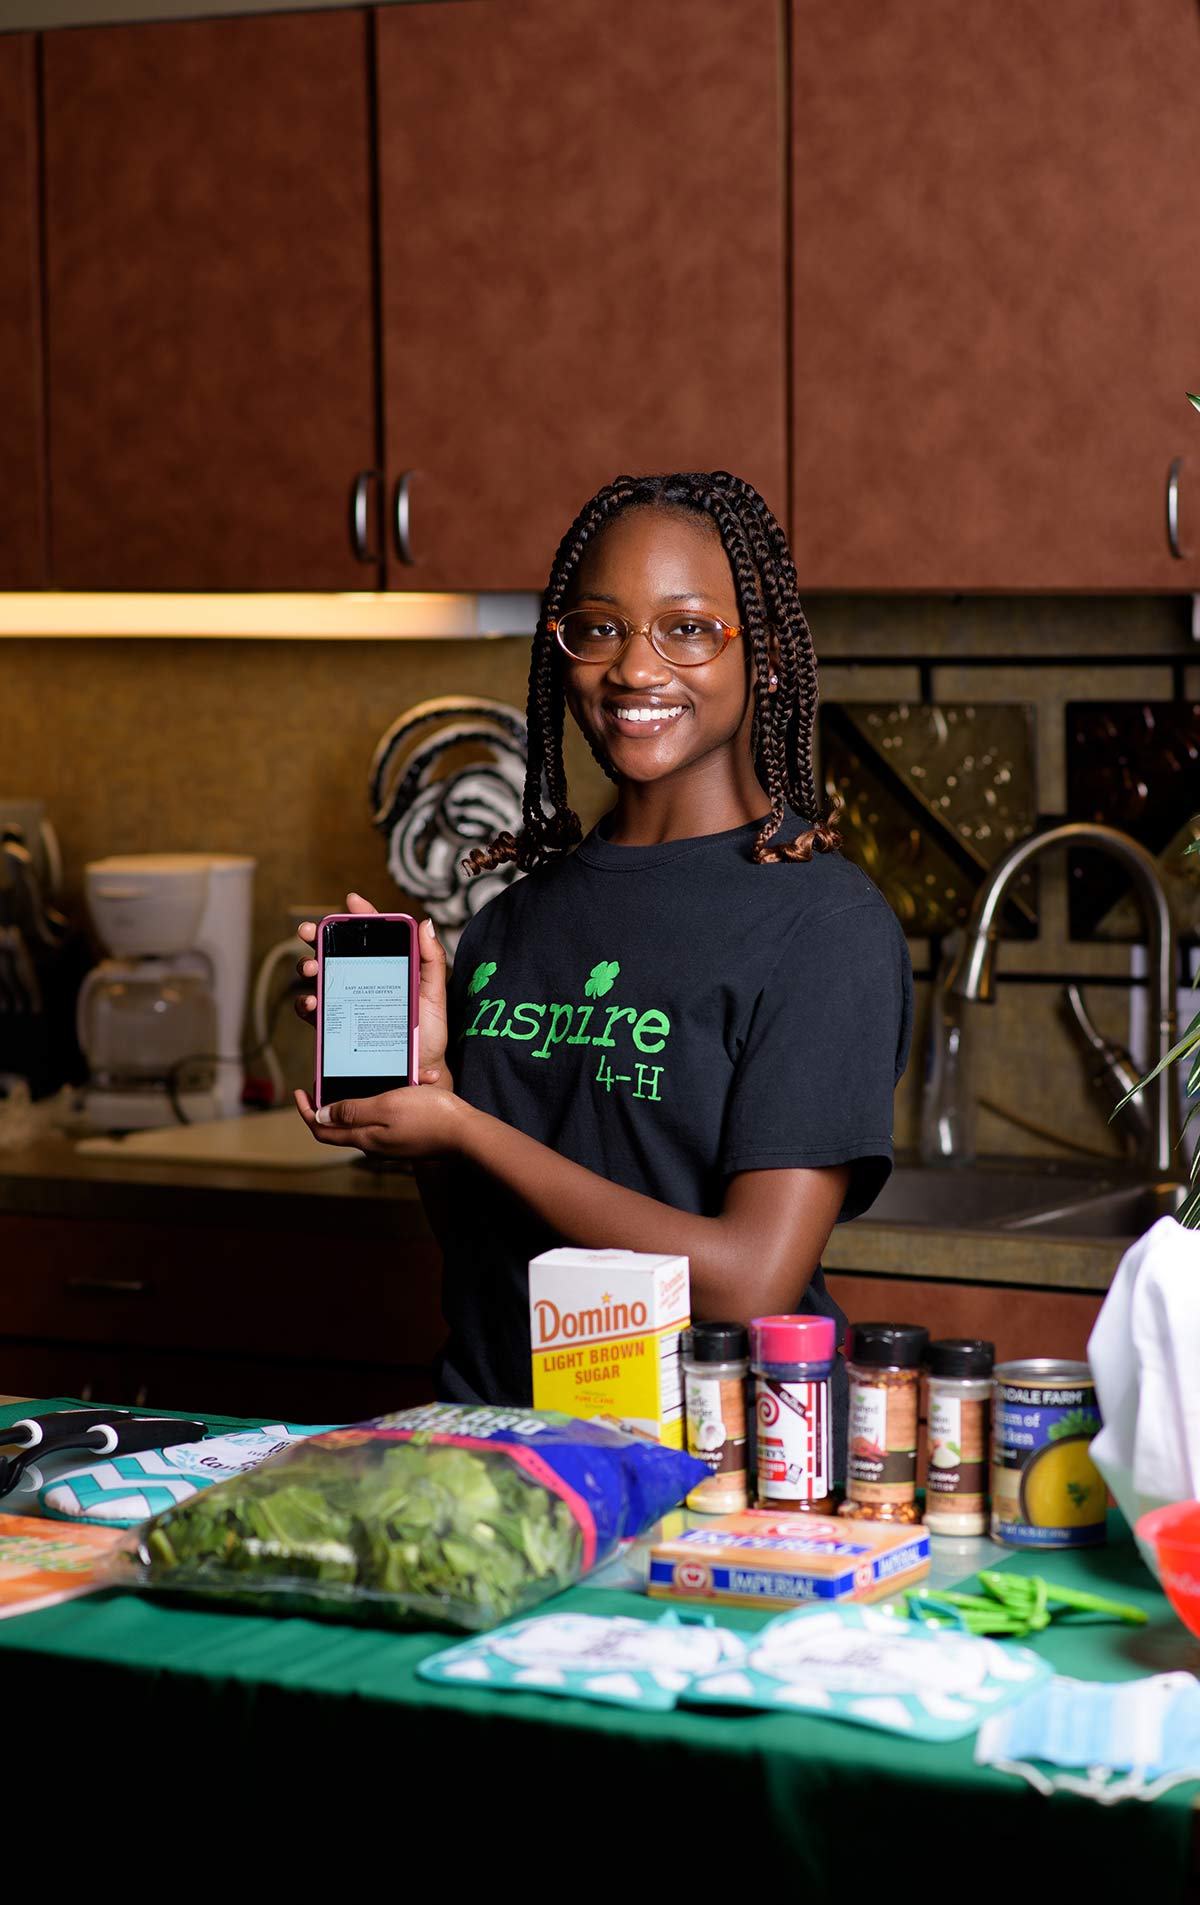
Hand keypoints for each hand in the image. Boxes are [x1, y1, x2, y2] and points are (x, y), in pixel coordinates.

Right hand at [293, 894, 449, 1085]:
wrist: (419, 1072)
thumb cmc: (429, 1034)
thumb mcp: (434, 995)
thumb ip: (431, 960)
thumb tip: (424, 923)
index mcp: (386, 968)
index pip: (371, 936)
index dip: (359, 915)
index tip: (351, 901)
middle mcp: (362, 981)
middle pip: (334, 952)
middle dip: (317, 938)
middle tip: (311, 933)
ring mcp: (346, 1002)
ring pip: (319, 978)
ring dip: (307, 968)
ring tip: (312, 970)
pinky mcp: (336, 1026)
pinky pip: (315, 1012)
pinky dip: (308, 1004)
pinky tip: (313, 1004)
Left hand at [293, 1083, 464, 1158]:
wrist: (465, 1133)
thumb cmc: (427, 1116)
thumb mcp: (384, 1106)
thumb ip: (351, 1112)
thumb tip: (321, 1115)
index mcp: (363, 1138)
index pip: (322, 1129)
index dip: (307, 1111)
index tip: (300, 1092)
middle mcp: (373, 1143)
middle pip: (339, 1126)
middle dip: (330, 1103)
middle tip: (324, 1082)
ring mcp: (390, 1142)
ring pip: (365, 1118)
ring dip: (364, 1096)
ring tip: (371, 1074)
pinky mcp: (406, 1136)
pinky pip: (387, 1116)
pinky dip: (389, 1097)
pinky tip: (406, 1082)